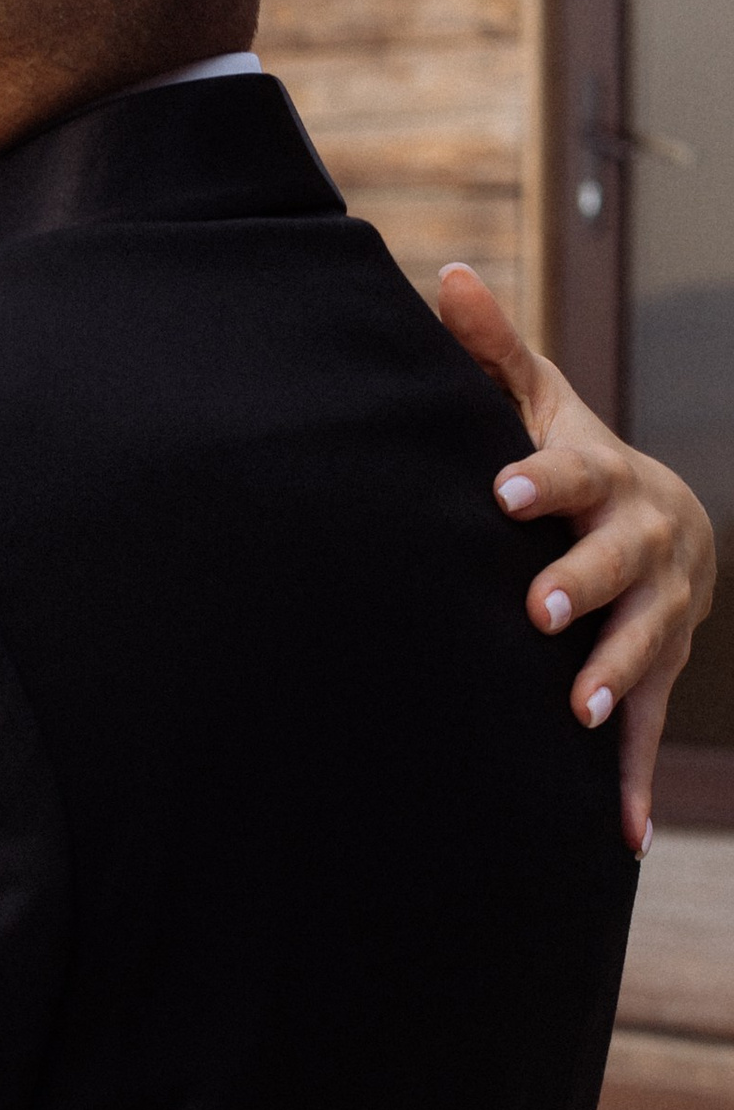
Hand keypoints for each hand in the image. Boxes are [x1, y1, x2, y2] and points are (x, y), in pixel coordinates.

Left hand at [438, 264, 717, 851]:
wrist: (664, 523)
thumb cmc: (571, 462)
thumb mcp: (540, 403)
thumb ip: (491, 351)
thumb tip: (445, 273)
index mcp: (604, 479)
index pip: (572, 473)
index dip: (541, 479)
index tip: (502, 490)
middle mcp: (644, 544)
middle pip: (618, 563)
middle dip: (584, 584)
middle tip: (538, 609)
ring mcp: (659, 612)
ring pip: (644, 644)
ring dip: (614, 676)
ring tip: (576, 707)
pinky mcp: (654, 673)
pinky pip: (645, 732)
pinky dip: (628, 782)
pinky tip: (614, 836)